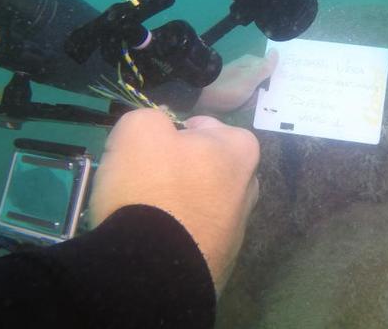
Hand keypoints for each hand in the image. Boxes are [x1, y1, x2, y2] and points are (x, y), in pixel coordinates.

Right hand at [88, 109, 259, 292]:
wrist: (152, 269)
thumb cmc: (151, 187)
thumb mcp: (139, 129)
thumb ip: (151, 118)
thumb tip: (158, 130)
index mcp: (241, 150)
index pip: (207, 127)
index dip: (177, 132)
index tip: (155, 146)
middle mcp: (249, 188)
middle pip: (208, 167)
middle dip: (183, 168)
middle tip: (148, 177)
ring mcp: (237, 229)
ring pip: (202, 203)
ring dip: (179, 203)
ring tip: (146, 211)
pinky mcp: (219, 262)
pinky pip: (194, 235)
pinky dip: (177, 233)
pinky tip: (153, 238)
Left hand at [193, 49, 278, 114]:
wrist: (202, 98)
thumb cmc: (228, 88)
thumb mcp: (250, 78)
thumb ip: (265, 67)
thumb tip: (276, 51)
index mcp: (252, 64)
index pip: (273, 70)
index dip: (278, 80)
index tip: (282, 90)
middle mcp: (247, 71)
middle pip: (266, 83)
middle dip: (265, 94)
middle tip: (261, 100)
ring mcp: (240, 83)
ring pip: (257, 93)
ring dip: (255, 101)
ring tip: (248, 105)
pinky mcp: (234, 93)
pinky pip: (247, 99)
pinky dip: (247, 104)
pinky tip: (244, 108)